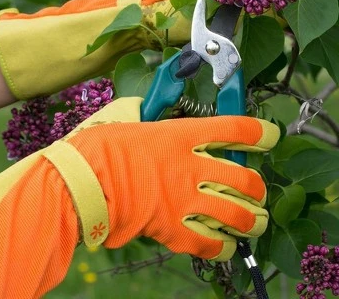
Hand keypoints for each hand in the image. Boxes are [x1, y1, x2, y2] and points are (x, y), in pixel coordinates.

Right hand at [59, 98, 279, 260]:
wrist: (82, 181)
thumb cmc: (100, 145)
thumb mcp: (126, 116)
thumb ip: (147, 111)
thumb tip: (150, 106)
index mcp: (182, 136)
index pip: (236, 129)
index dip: (260, 132)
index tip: (269, 136)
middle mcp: (192, 168)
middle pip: (245, 179)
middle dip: (257, 186)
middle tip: (255, 189)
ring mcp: (186, 200)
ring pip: (237, 214)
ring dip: (251, 219)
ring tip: (253, 220)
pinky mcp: (174, 229)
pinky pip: (211, 243)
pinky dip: (223, 246)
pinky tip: (226, 243)